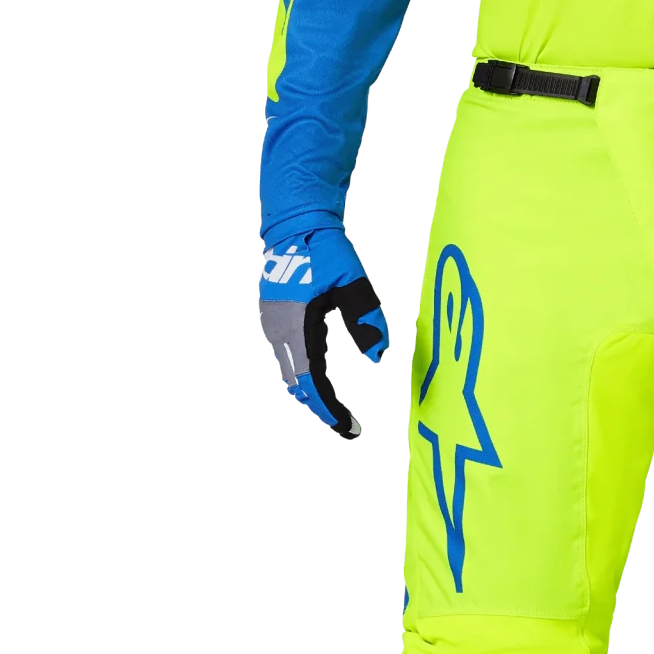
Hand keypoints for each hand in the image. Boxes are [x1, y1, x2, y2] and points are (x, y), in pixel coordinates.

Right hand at [258, 226, 392, 440]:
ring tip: (333, 410)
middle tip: (344, 426)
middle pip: (295, 384)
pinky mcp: (275, 320)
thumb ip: (369, 324)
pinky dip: (301, 377)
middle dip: (319, 408)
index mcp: (297, 327)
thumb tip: (379, 359)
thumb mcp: (356, 288)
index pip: (311, 381)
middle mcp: (279, 332)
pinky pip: (284, 359)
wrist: (297, 226)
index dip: (328, 408)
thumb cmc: (327, 254)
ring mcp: (273, 326)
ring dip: (309, 393)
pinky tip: (316, 382)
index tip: (347, 426)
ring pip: (288, 374)